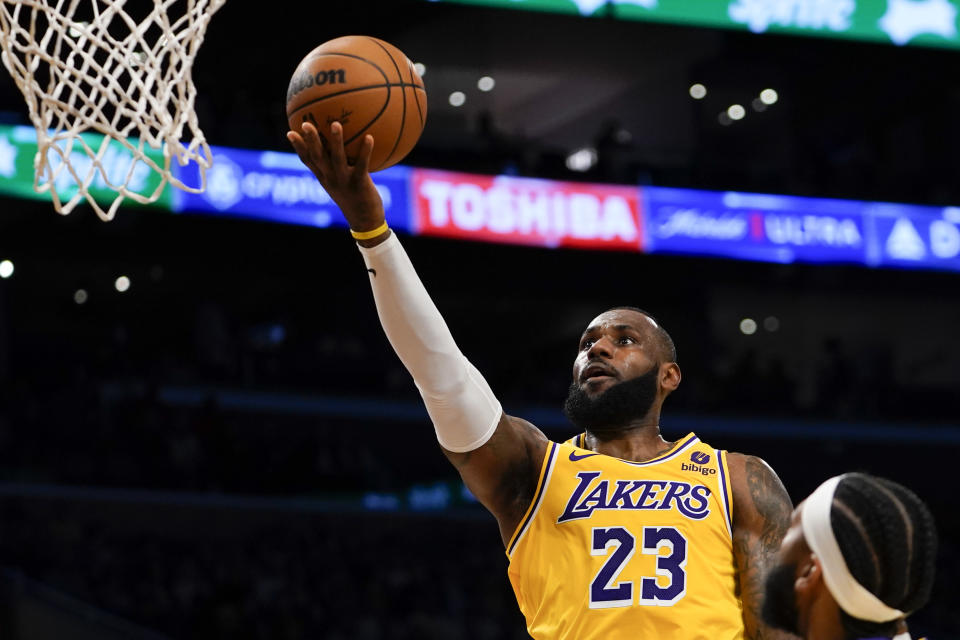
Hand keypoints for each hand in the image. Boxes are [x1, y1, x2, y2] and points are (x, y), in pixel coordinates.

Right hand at [287, 121, 386, 239]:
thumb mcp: (342, 184)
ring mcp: (344, 181)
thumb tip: (342, 150)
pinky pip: (362, 164)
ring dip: (335, 141)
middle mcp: (331, 178)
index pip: (308, 161)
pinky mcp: (360, 183)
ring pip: (337, 158)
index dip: (298, 147)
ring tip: (335, 124)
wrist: (365, 221)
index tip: (290, 132)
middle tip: (306, 123)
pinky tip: (369, 137)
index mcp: (324, 178)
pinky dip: (365, 151)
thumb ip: (339, 168)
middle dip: (310, 140)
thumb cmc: (355, 200)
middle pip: (317, 157)